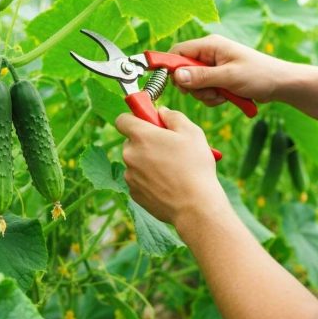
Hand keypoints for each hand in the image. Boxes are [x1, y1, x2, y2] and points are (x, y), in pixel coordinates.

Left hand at [115, 107, 228, 226]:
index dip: (135, 118)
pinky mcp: (134, 192)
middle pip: (131, 141)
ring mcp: (130, 175)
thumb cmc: (195, 167)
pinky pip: (139, 179)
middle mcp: (129, 154)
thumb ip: (173, 116)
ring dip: (149, 161)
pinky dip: (150, 179)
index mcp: (141, 136)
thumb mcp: (191, 132)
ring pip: (136, 161)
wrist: (195, 206)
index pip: (122, 119)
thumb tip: (161, 112)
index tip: (148, 121)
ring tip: (173, 169)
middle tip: (168, 147)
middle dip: (146, 141)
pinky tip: (168, 183)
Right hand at [170, 34, 290, 105]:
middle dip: (194, 86)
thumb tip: (176, 76)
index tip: (174, 84)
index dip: (171, 67)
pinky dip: (213, 97)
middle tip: (210, 91)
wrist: (281, 84)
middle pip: (183, 71)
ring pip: (194, 84)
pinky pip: (204, 90)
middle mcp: (209, 54)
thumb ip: (201, 77)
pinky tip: (227, 96)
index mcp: (210, 45)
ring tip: (223, 94)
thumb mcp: (229, 77)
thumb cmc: (259, 75)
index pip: (178, 52)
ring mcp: (213, 66)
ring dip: (205, 94)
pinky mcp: (218, 78)